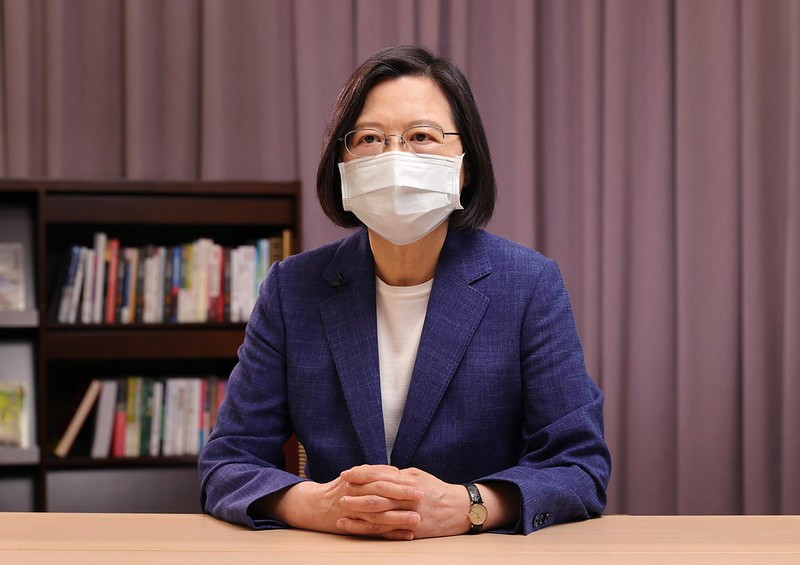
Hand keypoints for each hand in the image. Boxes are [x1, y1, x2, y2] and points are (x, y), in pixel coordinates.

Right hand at [263, 465, 423, 539]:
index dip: (399, 480)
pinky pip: (374, 531)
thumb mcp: (353, 476)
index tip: (417, 482)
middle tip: (421, 496)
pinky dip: (391, 534)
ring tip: (417, 519)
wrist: (312, 506)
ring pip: (378, 514)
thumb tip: (395, 470)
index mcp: (357, 480)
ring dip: (399, 517)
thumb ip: (373, 473)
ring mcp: (353, 511)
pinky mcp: (352, 526)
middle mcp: (354, 494)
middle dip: (401, 495)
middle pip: (380, 494)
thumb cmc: (338, 489)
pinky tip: (406, 535)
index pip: (381, 478)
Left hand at [339, 465, 469, 538]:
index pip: (380, 475)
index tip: (346, 474)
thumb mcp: (418, 476)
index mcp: (408, 482)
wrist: (460, 510)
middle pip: (377, 496)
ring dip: (358, 515)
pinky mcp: (411, 531)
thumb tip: (377, 472)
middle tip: (339, 493)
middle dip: (356, 495)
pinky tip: (357, 529)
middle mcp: (408, 498)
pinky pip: (387, 531)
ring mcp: (409, 515)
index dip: (361, 474)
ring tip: (341, 513)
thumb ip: (398, 475)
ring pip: (379, 516)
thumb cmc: (436, 490)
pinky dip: (370, 530)